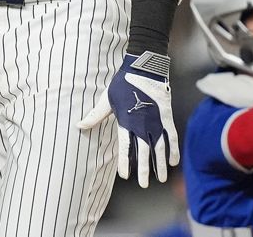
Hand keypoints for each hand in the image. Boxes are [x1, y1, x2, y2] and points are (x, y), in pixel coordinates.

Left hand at [77, 51, 178, 187]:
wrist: (145, 67)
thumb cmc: (123, 82)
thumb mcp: (106, 99)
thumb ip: (95, 115)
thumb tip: (79, 126)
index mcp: (127, 121)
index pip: (126, 147)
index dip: (126, 162)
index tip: (125, 175)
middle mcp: (143, 124)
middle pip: (144, 152)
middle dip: (144, 169)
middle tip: (143, 184)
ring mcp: (157, 121)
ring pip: (160, 147)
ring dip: (161, 164)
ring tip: (161, 178)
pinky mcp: (167, 116)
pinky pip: (172, 136)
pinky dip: (173, 149)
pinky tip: (173, 161)